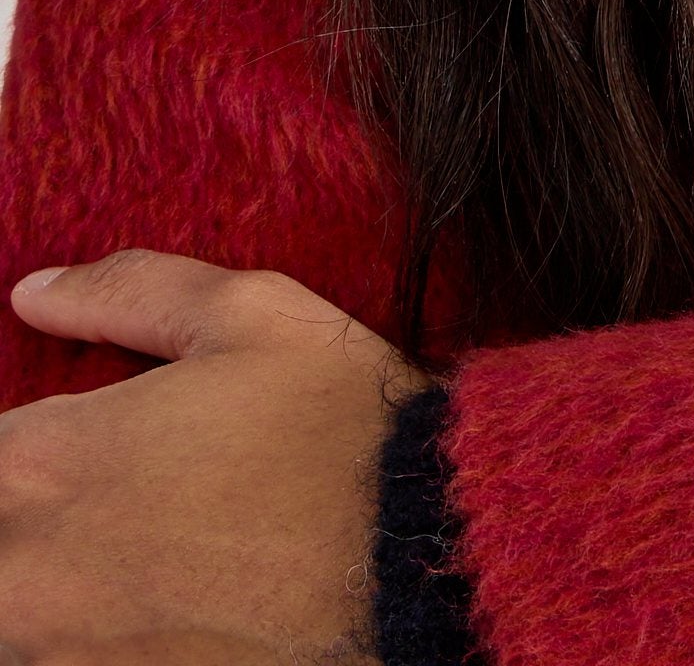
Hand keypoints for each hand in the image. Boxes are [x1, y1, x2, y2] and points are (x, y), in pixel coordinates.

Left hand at [0, 250, 425, 663]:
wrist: (425, 563)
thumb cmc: (342, 429)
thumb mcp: (254, 317)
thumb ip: (130, 292)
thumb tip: (36, 292)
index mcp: (45, 459)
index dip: (27, 447)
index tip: (81, 449)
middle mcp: (26, 571)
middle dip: (33, 519)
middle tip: (123, 501)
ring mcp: (61, 654)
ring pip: (17, 616)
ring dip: (55, 590)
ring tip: (152, 554)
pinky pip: (64, 661)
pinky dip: (94, 636)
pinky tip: (173, 605)